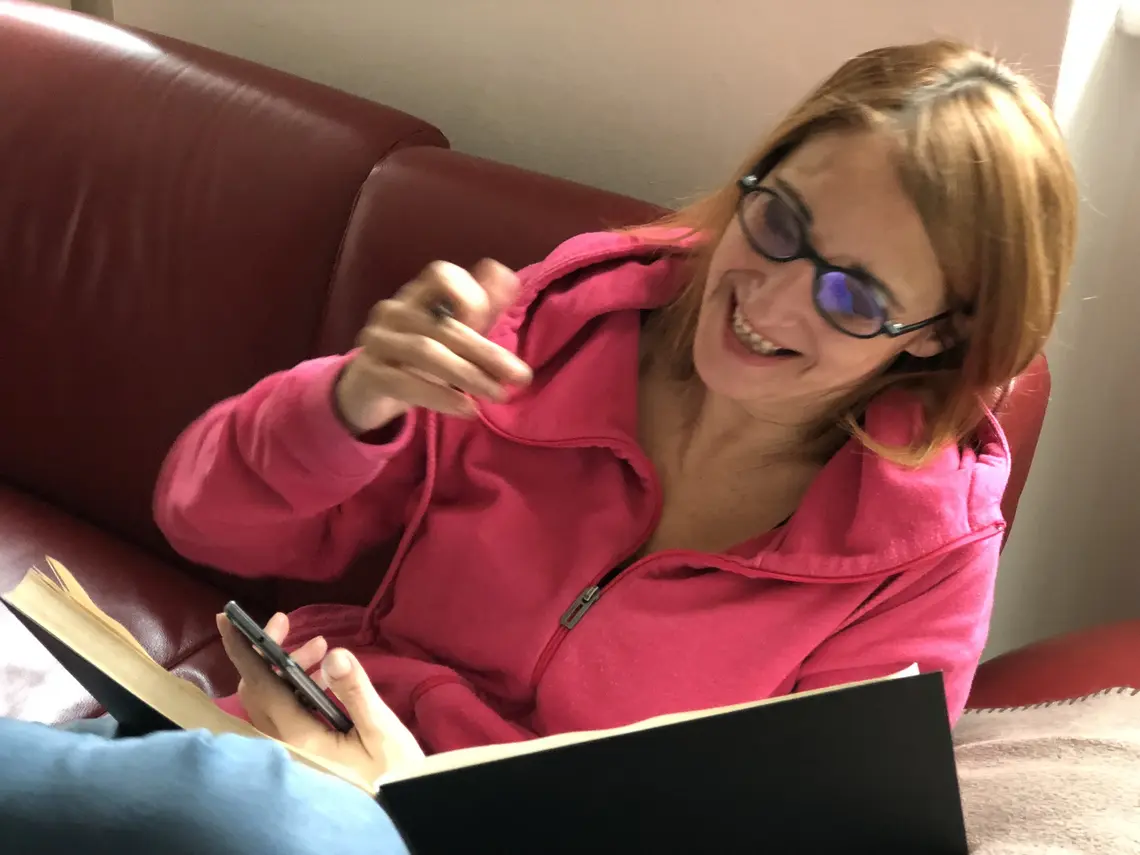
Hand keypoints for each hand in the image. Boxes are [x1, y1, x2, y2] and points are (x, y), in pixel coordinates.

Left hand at [217, 612, 424, 784]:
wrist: (399, 809)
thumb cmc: (391, 774)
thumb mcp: (381, 731)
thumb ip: (355, 691)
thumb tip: (333, 653)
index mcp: (301, 739)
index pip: (263, 688)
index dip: (244, 652)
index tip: (228, 620)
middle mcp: (286, 745)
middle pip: (257, 691)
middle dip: (268, 653)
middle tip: (286, 623)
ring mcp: (291, 750)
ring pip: (268, 701)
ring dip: (285, 669)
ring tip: (322, 649)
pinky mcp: (301, 752)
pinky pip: (282, 713)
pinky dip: (293, 687)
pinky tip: (323, 678)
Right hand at [335, 259, 533, 433]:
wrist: (366, 392)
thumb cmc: (416, 358)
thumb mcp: (451, 333)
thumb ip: (479, 308)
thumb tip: (508, 276)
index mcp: (416, 296)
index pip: (440, 275)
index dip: (469, 293)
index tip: (491, 322)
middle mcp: (393, 312)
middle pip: (444, 325)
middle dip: (486, 352)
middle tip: (521, 377)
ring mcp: (378, 341)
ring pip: (426, 352)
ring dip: (468, 375)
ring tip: (498, 395)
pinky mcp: (369, 374)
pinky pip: (405, 383)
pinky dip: (441, 397)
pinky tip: (468, 410)